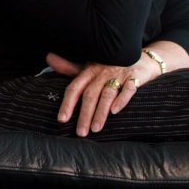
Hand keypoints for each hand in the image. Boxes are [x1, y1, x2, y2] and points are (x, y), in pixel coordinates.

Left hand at [46, 52, 160, 135]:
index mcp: (89, 70)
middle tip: (80, 133)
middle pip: (90, 94)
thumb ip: (70, 67)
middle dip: (84, 114)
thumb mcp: (90, 65)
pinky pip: (129, 89)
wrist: (140, 55)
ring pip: (107, 94)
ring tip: (95, 129)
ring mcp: (119, 74)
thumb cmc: (110, 63)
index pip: (75, 87)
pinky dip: (122, 99)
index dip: (67, 103)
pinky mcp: (135, 76)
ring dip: (101, 112)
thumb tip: (48, 58)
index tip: (61, 120)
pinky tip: (115, 111)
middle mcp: (102, 72)